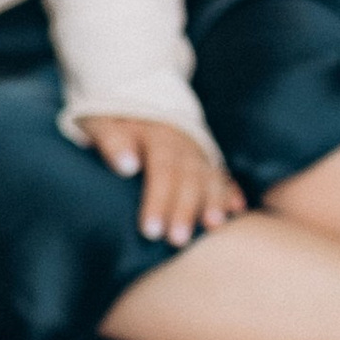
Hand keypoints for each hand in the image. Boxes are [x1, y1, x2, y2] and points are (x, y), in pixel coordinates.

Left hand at [77, 118, 243, 247]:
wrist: (136, 98)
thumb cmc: (112, 120)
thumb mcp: (101, 122)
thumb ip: (111, 141)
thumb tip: (126, 166)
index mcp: (156, 134)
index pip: (161, 169)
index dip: (158, 200)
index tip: (150, 230)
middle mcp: (182, 143)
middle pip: (188, 178)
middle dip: (185, 210)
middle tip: (178, 240)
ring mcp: (196, 151)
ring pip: (209, 177)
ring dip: (212, 203)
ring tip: (213, 226)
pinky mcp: (205, 158)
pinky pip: (222, 175)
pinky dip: (231, 192)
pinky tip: (237, 210)